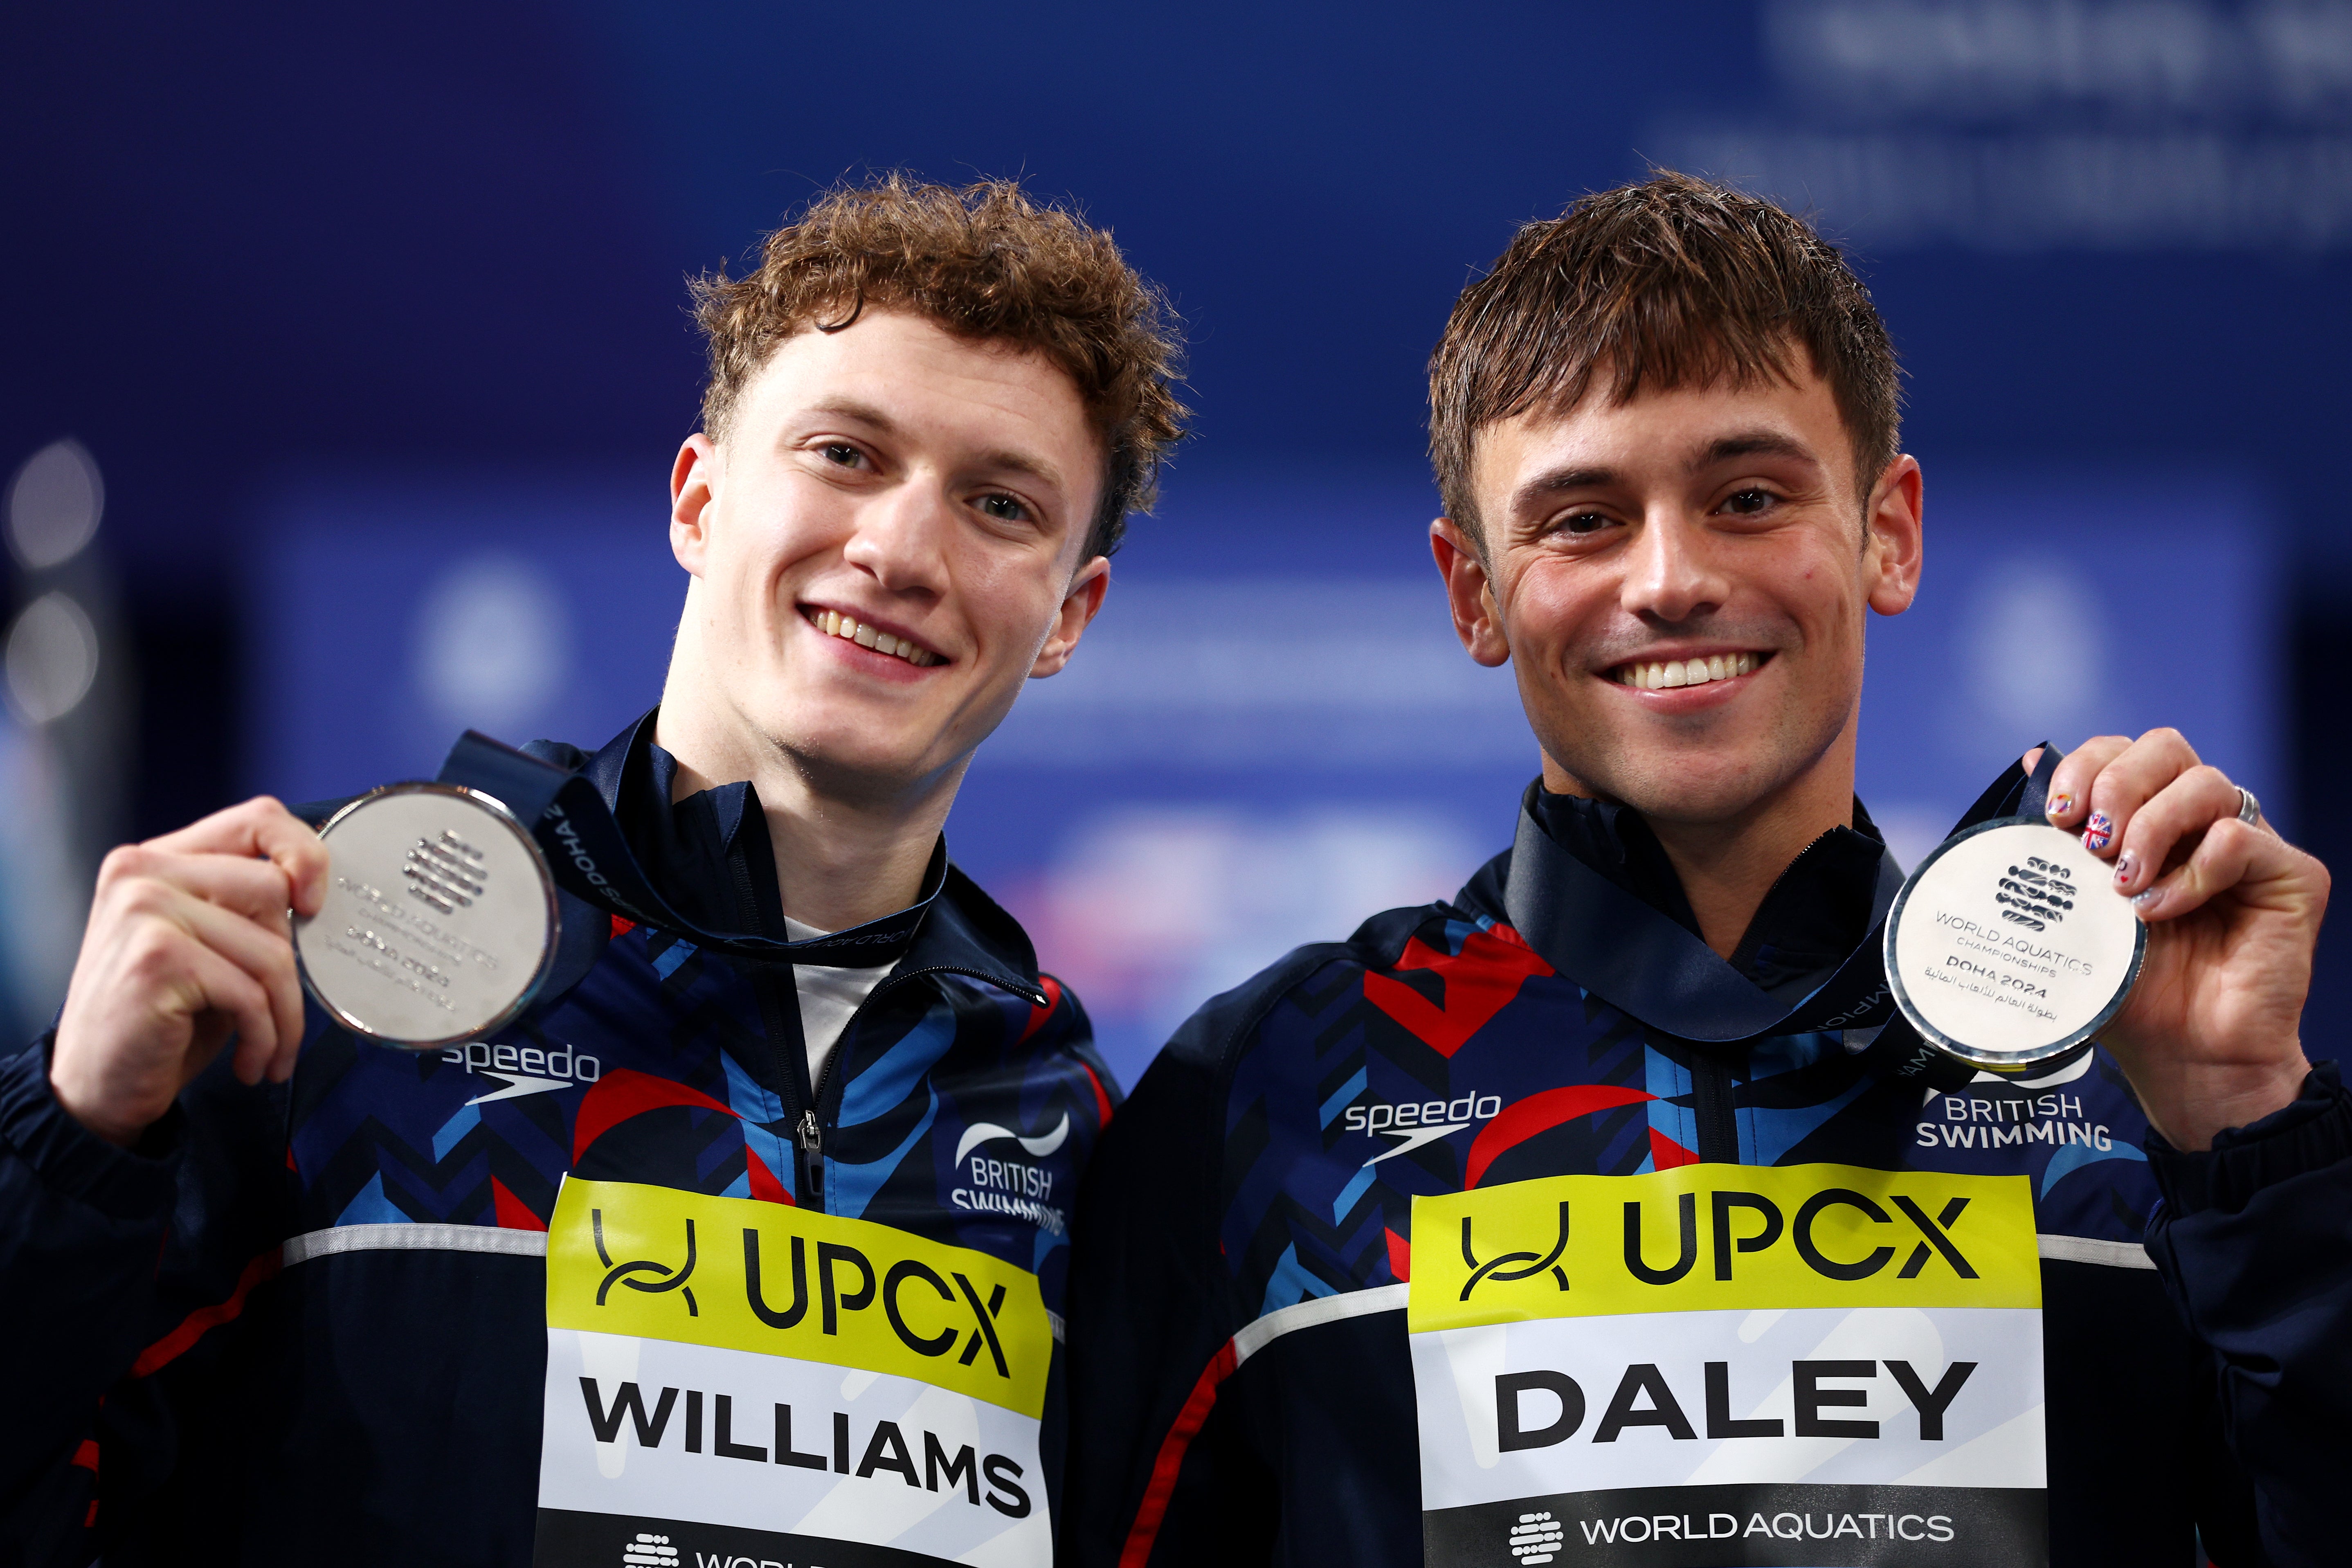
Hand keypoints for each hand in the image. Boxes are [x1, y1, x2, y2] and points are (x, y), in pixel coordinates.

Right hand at [49, 798, 329, 1146]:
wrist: (98, 1086)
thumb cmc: (164, 1018)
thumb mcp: (208, 947)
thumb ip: (247, 909)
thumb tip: (318, 896)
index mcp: (157, 859)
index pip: (258, 819)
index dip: (306, 853)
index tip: (317, 904)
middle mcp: (142, 873)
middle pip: (274, 891)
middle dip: (292, 963)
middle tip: (280, 1011)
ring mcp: (144, 910)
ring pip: (270, 950)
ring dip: (284, 1015)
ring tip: (270, 1048)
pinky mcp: (156, 957)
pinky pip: (250, 993)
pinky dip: (264, 1037)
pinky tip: (250, 1062)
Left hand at [2032, 732, 2329, 1151]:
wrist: (2179, 1055)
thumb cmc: (2128, 988)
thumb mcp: (2074, 913)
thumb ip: (2055, 848)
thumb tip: (2026, 765)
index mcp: (2147, 822)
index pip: (2122, 752)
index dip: (2086, 766)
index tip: (2056, 813)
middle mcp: (2200, 825)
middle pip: (2165, 747)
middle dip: (2116, 783)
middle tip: (2091, 841)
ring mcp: (2248, 846)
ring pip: (2206, 783)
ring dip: (2151, 828)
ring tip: (2124, 886)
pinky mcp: (2290, 876)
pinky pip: (2239, 839)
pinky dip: (2191, 872)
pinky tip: (2161, 912)